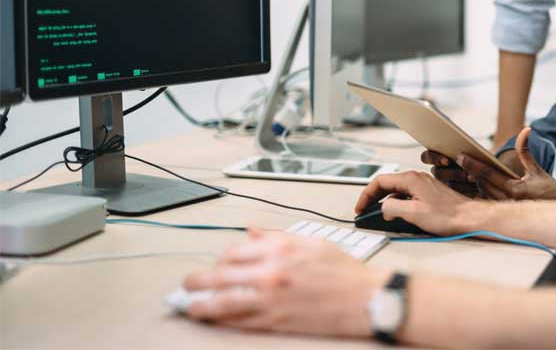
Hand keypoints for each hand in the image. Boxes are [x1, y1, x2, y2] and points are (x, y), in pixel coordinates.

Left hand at [183, 228, 388, 337]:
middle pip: (220, 274)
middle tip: (188, 284)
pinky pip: (237, 322)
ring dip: (199, 304)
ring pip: (221, 302)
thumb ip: (277, 238)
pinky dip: (220, 320)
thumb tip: (251, 232)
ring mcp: (271, 298)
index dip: (221, 258)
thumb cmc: (344, 271)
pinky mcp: (275, 321)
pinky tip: (211, 319)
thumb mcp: (312, 242)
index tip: (219, 264)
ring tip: (189, 306)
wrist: (367, 299)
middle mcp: (271, 270)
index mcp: (281, 247)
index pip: (235, 250)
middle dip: (198, 280)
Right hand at [355, 170, 484, 235]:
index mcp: (410, 179)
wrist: (469, 218)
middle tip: (365, 211)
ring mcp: (423, 185)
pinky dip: (397, 203)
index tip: (360, 208)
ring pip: (397, 189)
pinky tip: (398, 214)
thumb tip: (384, 208)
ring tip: (379, 215)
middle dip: (373, 197)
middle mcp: (416, 178)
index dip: (366, 195)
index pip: (379, 181)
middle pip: (387, 184)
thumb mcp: (413, 214)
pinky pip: (406, 194)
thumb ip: (393, 208)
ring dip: (385, 201)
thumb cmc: (446, 216)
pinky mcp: (428, 193)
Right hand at [420, 150, 478, 196]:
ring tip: (474, 178)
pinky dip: (468, 190)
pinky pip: (458, 193)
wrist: (487, 168)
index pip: (426, 157)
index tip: (446, 160)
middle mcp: (439, 171)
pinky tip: (478, 186)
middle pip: (437, 173)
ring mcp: (446, 183)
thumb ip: (461, 146)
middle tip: (465, 173)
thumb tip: (460, 151)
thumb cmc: (476, 155)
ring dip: (460, 181)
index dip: (433, 158)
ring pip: (447, 184)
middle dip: (452, 173)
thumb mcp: (469, 148)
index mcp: (437, 157)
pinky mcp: (456, 193)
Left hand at [459, 127, 555, 202]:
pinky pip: (485, 204)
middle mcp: (507, 201)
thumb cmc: (550, 191)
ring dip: (468, 184)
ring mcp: (504, 209)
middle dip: (466, 173)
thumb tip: (525, 130)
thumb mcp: (538, 170)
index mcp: (515, 189)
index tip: (460, 156)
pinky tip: (465, 187)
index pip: (488, 175)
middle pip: (480, 184)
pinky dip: (476, 195)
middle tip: (453, 161)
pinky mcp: (503, 215)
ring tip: (455, 172)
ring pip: (480, 194)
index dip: (473, 165)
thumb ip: (526, 151)